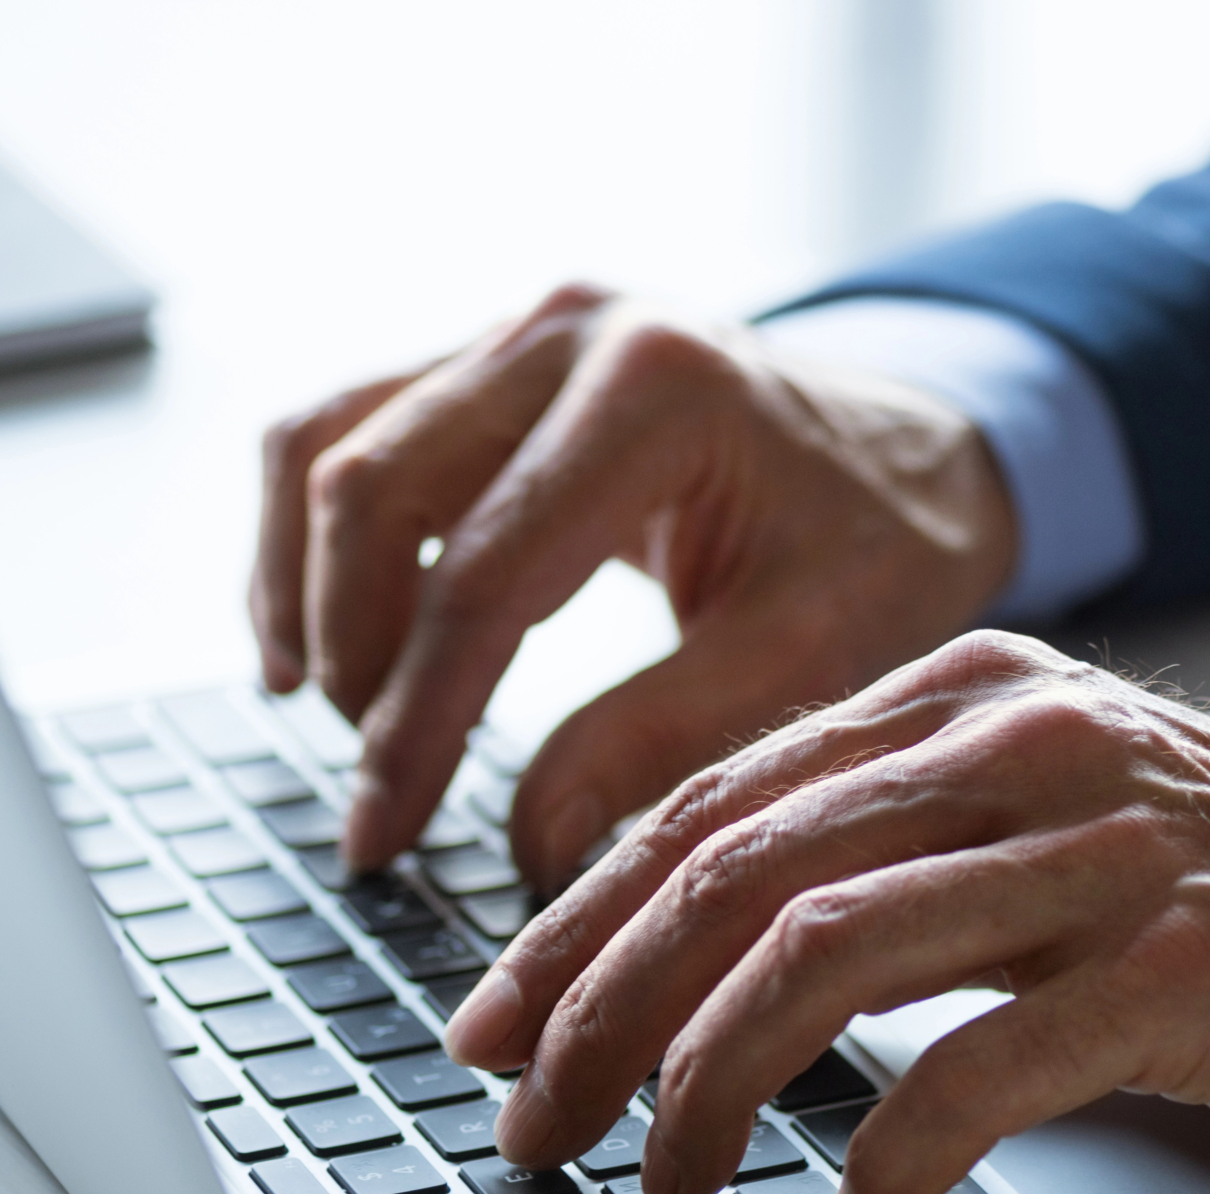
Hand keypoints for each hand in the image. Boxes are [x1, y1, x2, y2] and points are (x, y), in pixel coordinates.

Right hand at [250, 283, 1015, 880]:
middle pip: (371, 490)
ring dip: (308, 597)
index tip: (382, 833)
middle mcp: (567, 329)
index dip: (417, 720)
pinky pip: (334, 431)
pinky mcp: (476, 358)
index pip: (485, 571)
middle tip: (378, 795)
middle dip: (355, 663)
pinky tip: (314, 650)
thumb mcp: (807, 654)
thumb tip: (523, 848)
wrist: (907, 457)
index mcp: (660, 386)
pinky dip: (303, 542)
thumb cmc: (874, 553)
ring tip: (347, 724)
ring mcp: (512, 329)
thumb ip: (660, 742)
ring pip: (324, 448)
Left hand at [444, 631, 1209, 1193]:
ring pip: (825, 948)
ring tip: (662, 1178)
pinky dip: (894, 1141)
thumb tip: (668, 968)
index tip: (492, 1027)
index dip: (573, 926)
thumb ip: (869, 860)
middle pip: (734, 870)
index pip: (709, 804)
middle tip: (529, 1125)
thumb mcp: (1030, 827)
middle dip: (598, 1013)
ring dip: (707, 1080)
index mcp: (958, 696)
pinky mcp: (1189, 961)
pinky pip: (988, 1058)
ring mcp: (1107, 845)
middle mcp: (1019, 744)